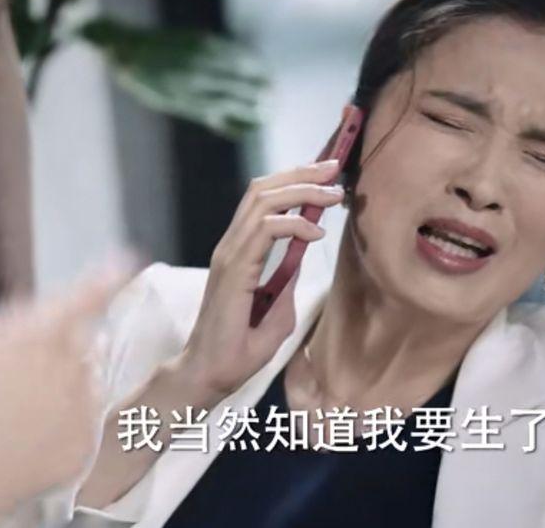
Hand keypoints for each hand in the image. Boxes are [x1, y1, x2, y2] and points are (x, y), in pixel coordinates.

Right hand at [0, 254, 139, 523]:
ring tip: (13, 417)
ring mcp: (80, 405)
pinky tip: (25, 440)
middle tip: (17, 382)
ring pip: (83, 385)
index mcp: (36, 334)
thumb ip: (2, 327)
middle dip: (60, 353)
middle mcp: (67, 364)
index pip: (85, 295)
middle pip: (82, 345)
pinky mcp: (84, 441)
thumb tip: (24, 321)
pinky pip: (82, 425)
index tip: (125, 262)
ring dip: (60, 392)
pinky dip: (61, 430)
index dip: (107, 276)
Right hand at [172, 160, 344, 401]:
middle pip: (263, 189)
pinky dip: (293, 224)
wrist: (210, 376)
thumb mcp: (278, 310)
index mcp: (239, 250)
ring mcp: (229, 255)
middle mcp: (231, 245)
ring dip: (302, 191)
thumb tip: (302, 258)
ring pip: (263, 201)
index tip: (329, 176)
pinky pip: (263, 231)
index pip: (264, 199)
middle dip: (302, 173)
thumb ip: (287, 280)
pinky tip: (316, 233)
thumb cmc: (239, 349)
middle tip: (335, 168)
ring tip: (333, 194)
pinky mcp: (232, 270)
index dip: (295, 180)